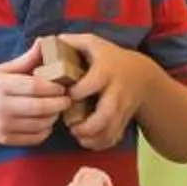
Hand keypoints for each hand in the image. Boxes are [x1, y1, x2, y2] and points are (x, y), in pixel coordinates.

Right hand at [0, 42, 69, 146]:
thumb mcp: (0, 70)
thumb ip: (25, 60)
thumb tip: (44, 42)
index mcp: (2, 86)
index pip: (35, 86)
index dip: (54, 87)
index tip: (62, 85)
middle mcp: (3, 107)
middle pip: (40, 107)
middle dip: (60, 103)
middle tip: (67, 98)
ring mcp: (4, 126)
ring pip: (41, 124)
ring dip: (54, 116)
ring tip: (56, 109)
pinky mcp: (6, 140)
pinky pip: (35, 138)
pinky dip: (45, 130)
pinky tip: (45, 122)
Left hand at [62, 35, 158, 151]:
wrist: (142, 76)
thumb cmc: (109, 58)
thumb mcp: (93, 44)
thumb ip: (71, 42)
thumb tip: (44, 41)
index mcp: (106, 71)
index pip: (92, 83)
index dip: (77, 92)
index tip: (66, 94)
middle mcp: (116, 91)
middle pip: (106, 113)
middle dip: (87, 125)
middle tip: (70, 126)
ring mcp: (122, 108)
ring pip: (110, 130)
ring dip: (92, 138)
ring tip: (77, 135)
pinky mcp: (124, 120)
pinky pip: (114, 137)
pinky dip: (100, 144)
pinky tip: (86, 140)